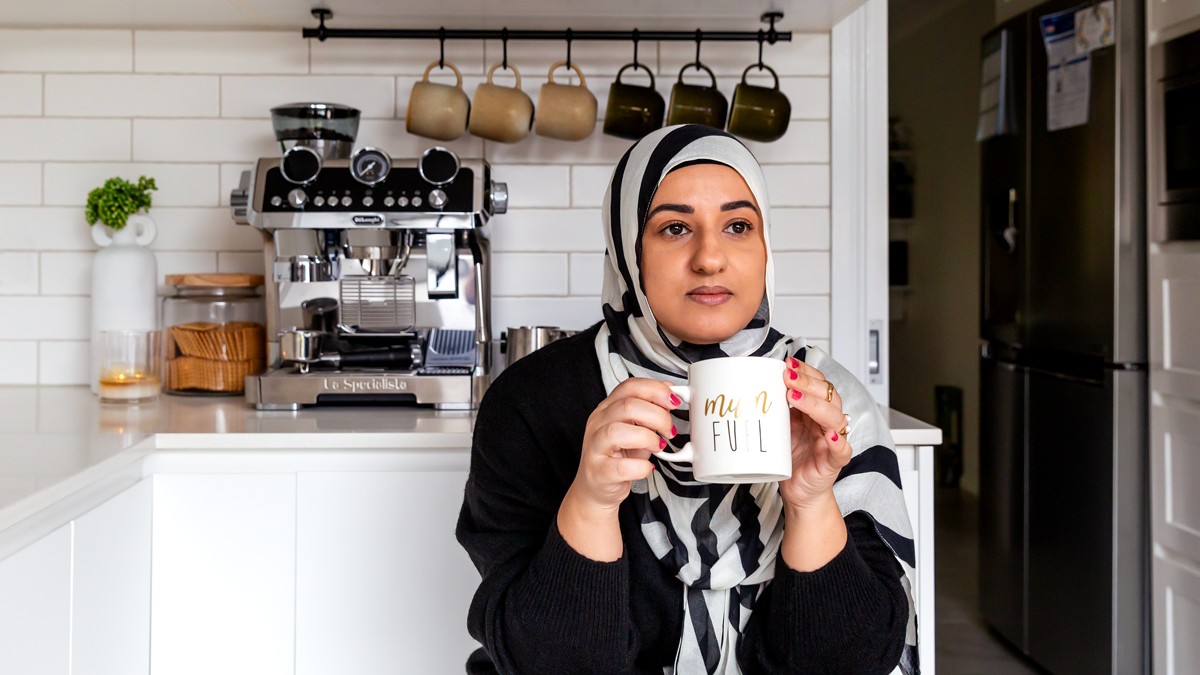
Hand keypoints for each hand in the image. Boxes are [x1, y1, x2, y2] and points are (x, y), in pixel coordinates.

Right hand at [568, 377, 678, 512]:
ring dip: (648, 438)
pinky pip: (620, 467)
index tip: (674, 401)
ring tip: (658, 447)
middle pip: (628, 406)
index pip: (630, 386)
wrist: (597, 488)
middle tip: (669, 431)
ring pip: (617, 431)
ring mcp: (594, 447)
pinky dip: (641, 467)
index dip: (656, 390)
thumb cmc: (619, 457)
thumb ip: (650, 412)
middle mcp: (598, 423)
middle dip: (658, 416)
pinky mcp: (598, 472)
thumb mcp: (636, 429)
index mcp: (608, 408)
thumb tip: (671, 394)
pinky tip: (647, 468)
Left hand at [778, 357, 853, 510]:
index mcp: (815, 412)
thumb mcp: (779, 429)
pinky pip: (842, 451)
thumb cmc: (790, 460)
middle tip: (788, 377)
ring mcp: (832, 441)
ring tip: (795, 397)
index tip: (788, 364)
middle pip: (828, 395)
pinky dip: (839, 442)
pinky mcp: (834, 462)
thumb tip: (754, 387)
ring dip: (816, 405)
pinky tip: (831, 435)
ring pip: (835, 417)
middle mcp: (826, 423)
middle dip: (808, 383)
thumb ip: (775, 411)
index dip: (806, 372)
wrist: (798, 492)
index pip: (818, 384)